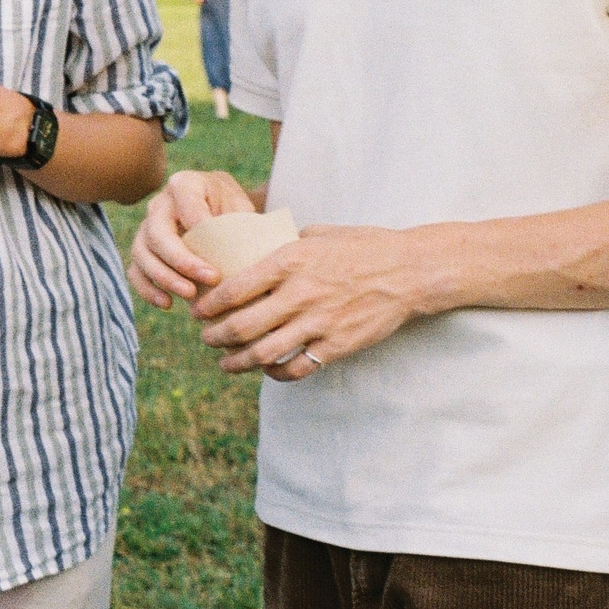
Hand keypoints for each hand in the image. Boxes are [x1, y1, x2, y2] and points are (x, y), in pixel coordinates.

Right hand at [127, 169, 258, 306]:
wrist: (219, 208)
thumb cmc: (231, 207)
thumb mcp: (240, 205)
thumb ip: (237, 222)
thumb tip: (236, 252)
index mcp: (184, 184)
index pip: (185, 204)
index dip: (200, 229)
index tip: (221, 248)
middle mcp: (159, 204)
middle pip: (157, 233)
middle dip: (181, 260)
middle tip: (211, 279)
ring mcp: (146, 227)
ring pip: (141, 253)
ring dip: (164, 277)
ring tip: (190, 295)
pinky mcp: (142, 250)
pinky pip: (135, 270)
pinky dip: (147, 289)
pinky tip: (167, 303)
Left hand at [198, 224, 433, 380]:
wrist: (410, 271)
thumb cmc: (364, 247)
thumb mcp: (319, 234)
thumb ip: (286, 244)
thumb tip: (257, 248)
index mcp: (290, 260)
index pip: (234, 288)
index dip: (208, 305)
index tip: (198, 310)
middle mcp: (300, 294)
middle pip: (242, 326)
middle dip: (214, 336)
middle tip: (205, 337)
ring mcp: (319, 323)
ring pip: (263, 353)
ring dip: (236, 361)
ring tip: (224, 362)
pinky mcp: (337, 346)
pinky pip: (296, 368)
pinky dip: (274, 373)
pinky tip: (265, 370)